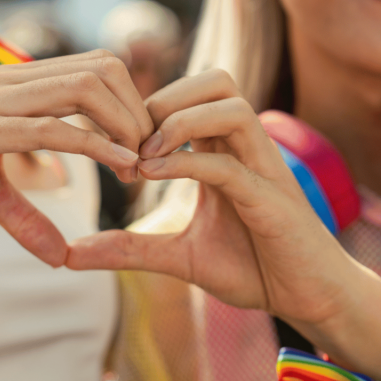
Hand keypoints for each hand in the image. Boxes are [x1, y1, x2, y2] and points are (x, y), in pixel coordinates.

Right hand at [0, 50, 152, 266]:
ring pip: (83, 88)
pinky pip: (49, 128)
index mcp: (12, 85)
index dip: (129, 101)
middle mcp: (7, 82)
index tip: (142, 146)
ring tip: (139, 163)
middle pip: (102, 69)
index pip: (93, 68)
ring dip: (124, 125)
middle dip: (138, 110)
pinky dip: (94, 145)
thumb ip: (24, 215)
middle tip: (151, 156)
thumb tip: (61, 257)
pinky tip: (119, 164)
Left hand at [66, 70, 380, 376]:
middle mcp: (247, 149)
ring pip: (230, 105)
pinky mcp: (273, 199)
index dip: (147, 108)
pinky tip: (151, 177)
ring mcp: (264, 169)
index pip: (191, 97)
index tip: (110, 142)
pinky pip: (231, 163)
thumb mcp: (177, 258)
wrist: (310, 300)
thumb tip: (70, 254)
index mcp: (226, 151)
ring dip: (178, 121)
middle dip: (164, 98)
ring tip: (141, 156)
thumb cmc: (255, 268)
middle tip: (127, 138)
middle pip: (215, 80)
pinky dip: (188, 163)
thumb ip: (128, 249)